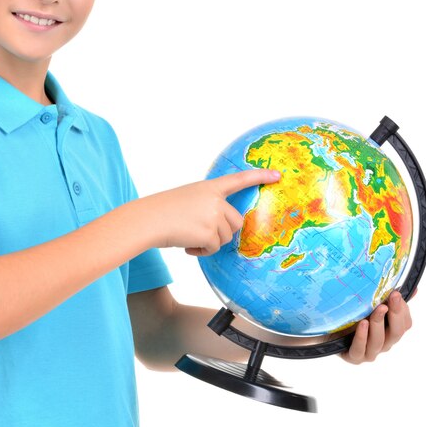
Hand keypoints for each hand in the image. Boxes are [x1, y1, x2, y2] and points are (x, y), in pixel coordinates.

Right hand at [144, 169, 280, 256]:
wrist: (147, 220)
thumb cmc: (162, 211)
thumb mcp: (188, 200)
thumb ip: (207, 207)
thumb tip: (221, 229)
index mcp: (209, 187)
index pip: (239, 179)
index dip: (259, 176)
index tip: (278, 175)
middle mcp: (215, 199)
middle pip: (236, 222)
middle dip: (222, 232)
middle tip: (200, 233)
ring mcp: (214, 215)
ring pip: (226, 237)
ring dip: (209, 242)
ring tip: (188, 237)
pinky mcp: (210, 233)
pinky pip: (214, 248)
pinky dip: (202, 252)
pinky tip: (187, 246)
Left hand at [341, 291, 412, 363]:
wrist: (325, 327)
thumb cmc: (351, 314)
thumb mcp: (368, 303)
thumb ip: (388, 298)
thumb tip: (414, 288)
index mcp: (390, 331)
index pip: (404, 324)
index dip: (403, 310)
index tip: (397, 293)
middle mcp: (383, 343)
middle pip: (396, 333)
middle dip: (395, 313)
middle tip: (393, 297)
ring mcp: (369, 352)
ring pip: (378, 341)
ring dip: (379, 323)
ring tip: (378, 308)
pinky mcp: (354, 357)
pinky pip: (359, 349)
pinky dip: (362, 337)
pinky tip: (362, 324)